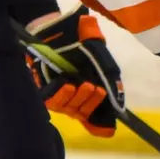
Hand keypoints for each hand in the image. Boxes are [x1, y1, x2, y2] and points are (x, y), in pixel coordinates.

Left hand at [23, 7, 123, 137]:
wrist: (57, 28)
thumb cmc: (80, 41)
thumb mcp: (99, 54)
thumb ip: (108, 74)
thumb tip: (116, 96)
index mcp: (90, 92)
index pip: (95, 117)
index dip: (100, 126)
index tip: (107, 130)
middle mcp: (74, 96)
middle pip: (83, 113)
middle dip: (91, 104)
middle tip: (97, 89)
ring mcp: (58, 94)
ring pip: (69, 108)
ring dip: (79, 100)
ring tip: (85, 85)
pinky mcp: (43, 89)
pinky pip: (52, 100)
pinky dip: (61, 95)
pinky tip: (68, 85)